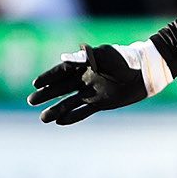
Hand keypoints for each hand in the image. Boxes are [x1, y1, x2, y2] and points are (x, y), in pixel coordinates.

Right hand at [28, 41, 171, 123]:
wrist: (145, 73)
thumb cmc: (126, 60)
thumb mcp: (106, 56)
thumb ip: (86, 57)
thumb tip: (64, 58)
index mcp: (85, 64)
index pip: (61, 71)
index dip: (48, 77)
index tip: (35, 84)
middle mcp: (85, 78)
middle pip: (61, 87)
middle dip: (46, 94)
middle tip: (31, 101)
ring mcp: (92, 91)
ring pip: (69, 102)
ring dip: (56, 109)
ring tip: (42, 118)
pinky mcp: (101, 103)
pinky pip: (83, 111)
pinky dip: (72, 116)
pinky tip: (59, 122)